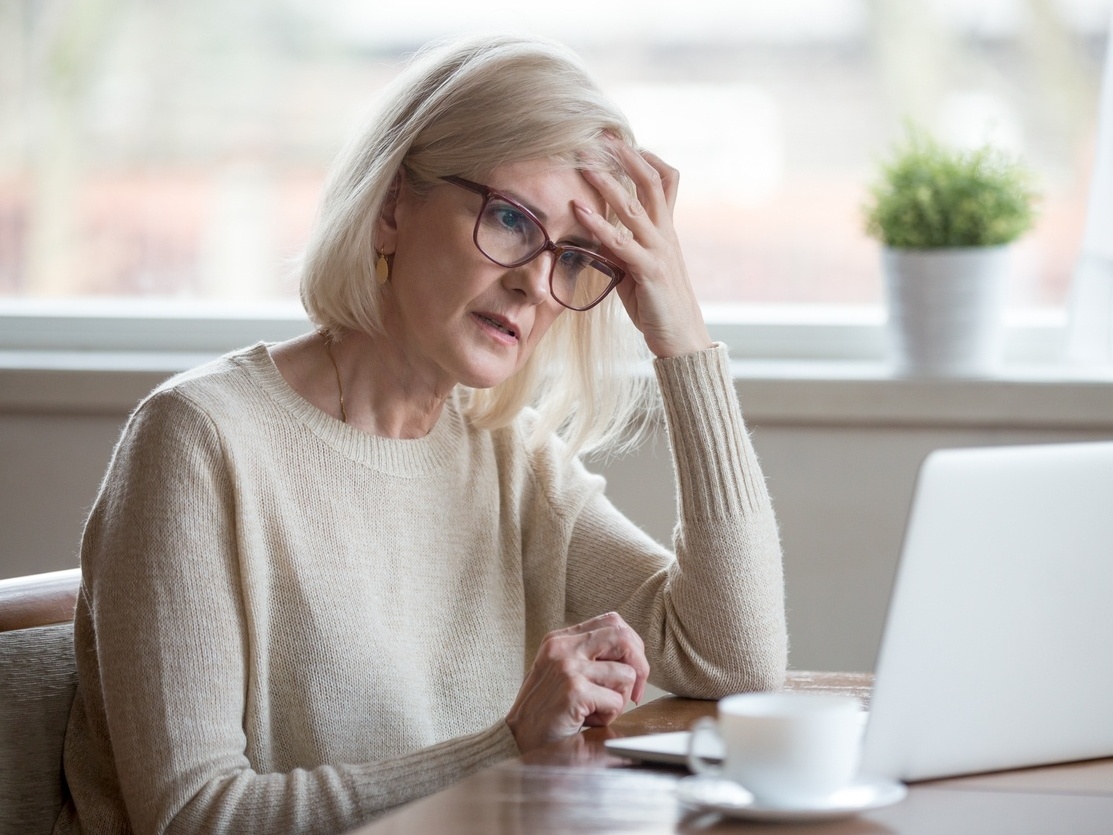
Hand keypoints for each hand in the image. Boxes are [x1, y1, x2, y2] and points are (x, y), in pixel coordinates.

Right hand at [505, 612, 649, 752]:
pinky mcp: (574, 691)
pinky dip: (609, 717)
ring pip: (626, 674)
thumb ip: (589, 656)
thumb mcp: (562, 671)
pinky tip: (587, 721)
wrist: (518, 740)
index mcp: (560, 639)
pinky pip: (616, 701)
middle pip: (623, 638)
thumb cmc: (546, 710)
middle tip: (634, 693)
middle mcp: (563, 647)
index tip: (631, 671)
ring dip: (620, 699)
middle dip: (640, 666)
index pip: (612, 622)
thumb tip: (633, 654)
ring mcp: (568, 667)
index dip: (632, 645)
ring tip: (596, 711)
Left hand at [575, 140, 711, 358]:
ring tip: (584, 164)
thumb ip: (621, 248)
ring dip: (607, 183)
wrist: (682, 339)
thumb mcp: (636, 270)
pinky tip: (579, 211)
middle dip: (626, 157)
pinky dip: (598, 224)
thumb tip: (596, 233)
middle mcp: (666, 235)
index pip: (665, 182)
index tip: (626, 141)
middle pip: (651, 183)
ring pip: (634, 207)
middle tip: (602, 135)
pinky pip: (622, 242)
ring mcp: (660, 251)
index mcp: (666, 232)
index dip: (648, 159)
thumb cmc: (657, 306)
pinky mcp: (649, 271)